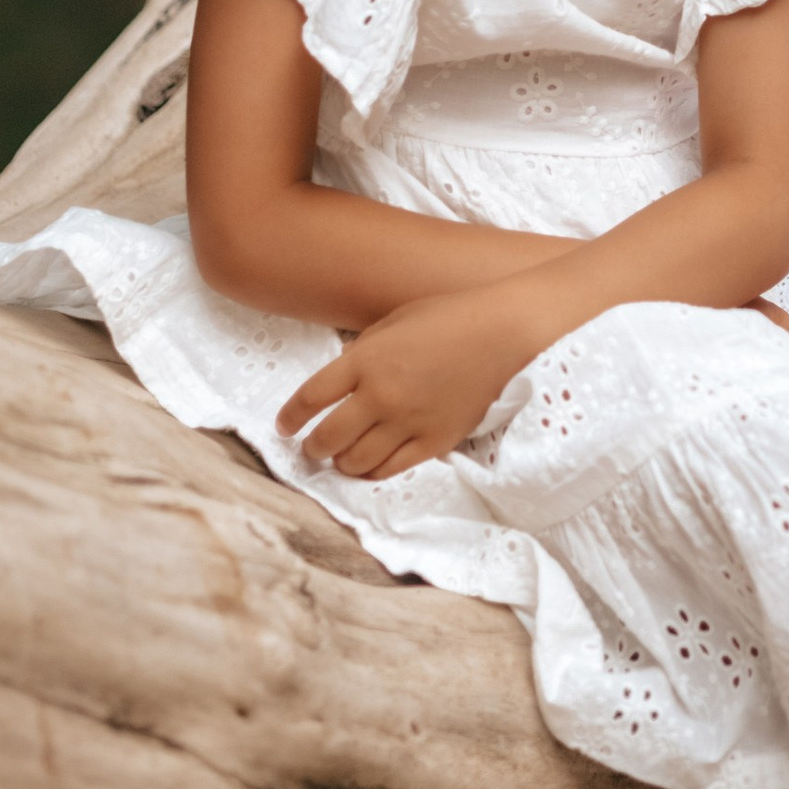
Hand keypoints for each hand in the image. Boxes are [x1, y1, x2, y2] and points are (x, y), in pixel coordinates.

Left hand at [277, 289, 539, 480]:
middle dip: (311, 448)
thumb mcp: (393, 323)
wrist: (505, 332)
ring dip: (340, 462)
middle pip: (327, 438)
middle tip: (310, 448)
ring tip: (341, 457)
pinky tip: (370, 464)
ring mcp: (408, 422)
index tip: (284, 427)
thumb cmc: (449, 317)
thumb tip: (337, 385)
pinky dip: (373, 471)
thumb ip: (362, 354)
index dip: (290, 418)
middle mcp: (381, 395)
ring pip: (355, 461)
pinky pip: (391, 469)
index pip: (309, 398)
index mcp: (365, 360)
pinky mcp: (435, 441)